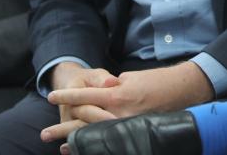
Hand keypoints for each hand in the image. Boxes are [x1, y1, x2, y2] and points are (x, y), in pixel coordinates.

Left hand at [43, 62, 213, 146]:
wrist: (183, 90)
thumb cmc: (156, 81)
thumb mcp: (130, 78)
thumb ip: (112, 87)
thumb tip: (98, 94)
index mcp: (117, 94)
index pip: (85, 96)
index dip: (67, 96)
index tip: (51, 97)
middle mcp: (119, 113)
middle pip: (85, 122)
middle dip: (63, 128)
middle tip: (44, 134)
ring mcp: (127, 126)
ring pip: (95, 136)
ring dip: (76, 142)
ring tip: (59, 148)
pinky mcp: (136, 133)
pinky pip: (111, 142)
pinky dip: (96, 147)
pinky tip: (84, 151)